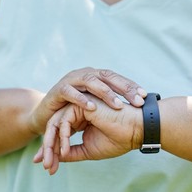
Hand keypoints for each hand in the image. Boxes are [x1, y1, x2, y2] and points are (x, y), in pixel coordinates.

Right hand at [29, 67, 145, 134]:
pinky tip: (92, 107)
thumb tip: (137, 108)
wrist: (47, 116)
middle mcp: (85, 74)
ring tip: (118, 105)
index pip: (116, 79)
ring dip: (105, 93)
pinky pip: (70, 92)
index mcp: (95, 77)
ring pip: (90, 81)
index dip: (131, 86)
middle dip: (123, 88)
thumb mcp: (95, 107)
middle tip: (137, 100)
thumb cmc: (74, 111)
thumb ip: (110, 105)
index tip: (145, 97)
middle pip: (107, 77)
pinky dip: (81, 99)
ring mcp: (71, 80)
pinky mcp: (58, 90)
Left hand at [33, 95, 142, 174]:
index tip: (48, 167)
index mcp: (80, 120)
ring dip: (51, 144)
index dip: (52, 151)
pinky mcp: (82, 104)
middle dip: (47, 149)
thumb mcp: (89, 150)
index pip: (60, 134)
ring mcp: (79, 106)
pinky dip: (63, 137)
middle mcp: (77, 111)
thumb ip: (72, 152)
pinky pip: (64, 121)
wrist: (136, 130)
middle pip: (54, 128)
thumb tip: (55, 158)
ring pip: (55, 124)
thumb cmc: (118, 139)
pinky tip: (65, 150)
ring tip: (51, 161)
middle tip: (45, 166)